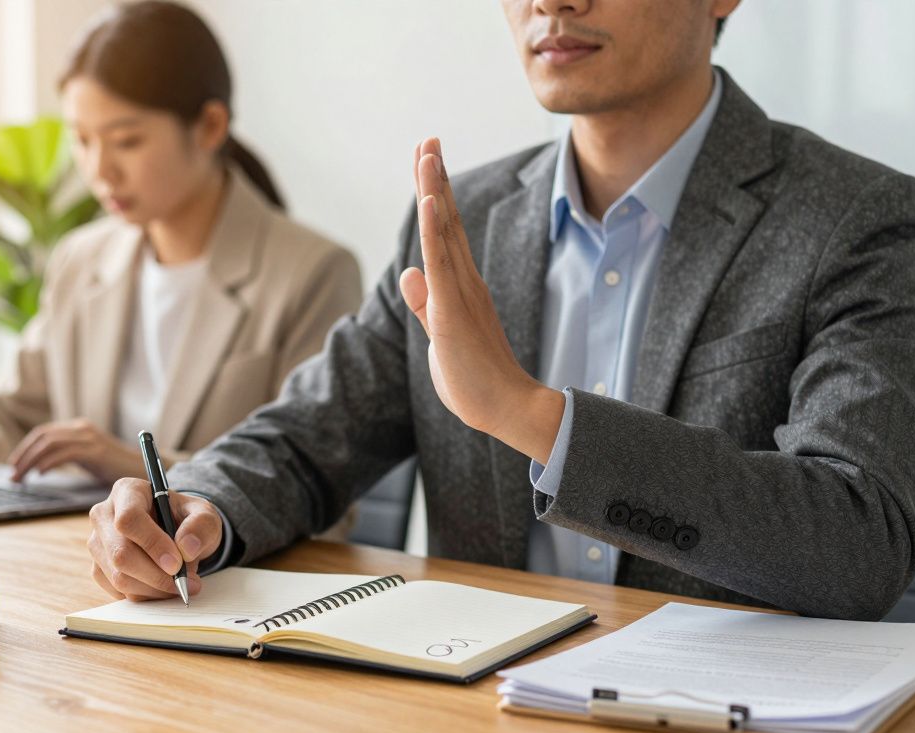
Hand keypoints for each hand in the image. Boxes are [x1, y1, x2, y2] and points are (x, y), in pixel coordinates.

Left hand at [7, 418, 139, 482]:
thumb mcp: (89, 457)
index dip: (25, 447)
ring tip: (21, 478)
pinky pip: (64, 453)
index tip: (14, 464)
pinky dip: (48, 463)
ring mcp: (89, 438)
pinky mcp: (95, 451)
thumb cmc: (117, 468)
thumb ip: (70, 455)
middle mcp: (82, 429)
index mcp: (79, 428)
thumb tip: (43, 466)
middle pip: (43, 437)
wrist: (144, 470)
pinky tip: (41, 474)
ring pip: (49, 444)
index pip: (44, 433)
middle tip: (12, 476)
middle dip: (23, 456)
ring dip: (30, 462)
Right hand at [88, 478, 223, 600]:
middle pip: (121, 553)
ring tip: (180, 583)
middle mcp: (104, 515)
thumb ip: (201, 525)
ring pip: (119, 577)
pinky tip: (163, 587)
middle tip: (185, 581)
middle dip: (156, 575)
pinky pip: (118, 591)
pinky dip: (145, 595)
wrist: (177, 534)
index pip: (129, 519)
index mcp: (127, 491)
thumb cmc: (187, 519)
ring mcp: (97, 543)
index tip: (177, 563)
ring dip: (154, 588)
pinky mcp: (98, 568)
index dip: (152, 544)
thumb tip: (186, 548)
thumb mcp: (204, 515)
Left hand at [398, 137, 564, 462]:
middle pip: (446, 219)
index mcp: (461, 287)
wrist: (506, 410)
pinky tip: (429, 200)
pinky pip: (443, 263)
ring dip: (434, 190)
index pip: (444, 232)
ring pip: (444, 232)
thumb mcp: (440, 336)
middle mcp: (464, 281)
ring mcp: (461, 293)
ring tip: (428, 152)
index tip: (428, 160)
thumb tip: (408, 273)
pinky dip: (434, 230)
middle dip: (435, 178)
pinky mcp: (454, 311)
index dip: (434, 195)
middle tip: (428, 139)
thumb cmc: (475, 380)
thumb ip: (425, 304)